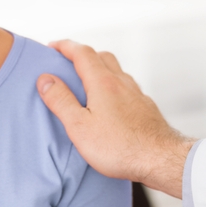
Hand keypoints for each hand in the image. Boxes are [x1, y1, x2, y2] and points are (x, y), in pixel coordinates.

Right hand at [37, 40, 194, 198]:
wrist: (160, 159)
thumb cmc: (118, 147)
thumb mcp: (80, 127)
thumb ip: (61, 101)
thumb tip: (45, 79)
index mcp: (103, 83)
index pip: (82, 53)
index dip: (65, 46)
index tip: (51, 46)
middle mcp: (122, 82)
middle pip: (102, 56)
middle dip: (83, 54)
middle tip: (67, 62)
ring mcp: (137, 94)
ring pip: (116, 71)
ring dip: (100, 68)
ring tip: (86, 81)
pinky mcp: (146, 107)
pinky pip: (126, 87)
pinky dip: (113, 85)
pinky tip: (110, 102)